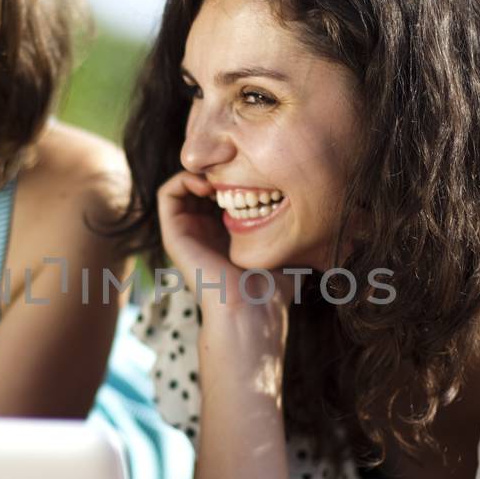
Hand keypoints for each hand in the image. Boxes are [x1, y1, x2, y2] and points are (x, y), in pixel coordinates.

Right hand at [157, 169, 298, 312]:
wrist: (250, 308)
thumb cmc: (271, 287)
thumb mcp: (283, 250)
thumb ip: (288, 231)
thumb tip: (312, 213)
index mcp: (224, 233)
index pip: (221, 191)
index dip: (233, 175)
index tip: (252, 174)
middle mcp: (203, 231)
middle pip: (200, 184)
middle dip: (215, 169)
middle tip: (234, 170)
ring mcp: (187, 232)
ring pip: (181, 185)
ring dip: (198, 171)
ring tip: (219, 177)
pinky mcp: (174, 234)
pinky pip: (167, 194)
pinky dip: (183, 179)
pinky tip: (207, 185)